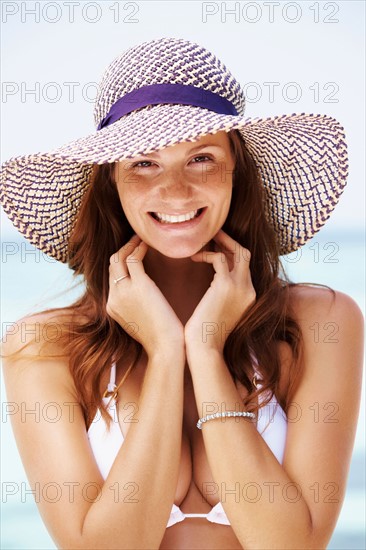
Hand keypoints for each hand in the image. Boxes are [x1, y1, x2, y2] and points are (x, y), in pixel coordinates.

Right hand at [107, 234, 183, 357]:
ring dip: (130, 245)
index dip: (120, 263)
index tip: (131, 254)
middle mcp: (113, 297)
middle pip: (112, 265)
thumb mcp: (138, 321)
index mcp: (111, 307)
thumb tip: (140, 295)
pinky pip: (134, 258)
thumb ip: (133, 306)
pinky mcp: (139, 285)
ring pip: (119, 258)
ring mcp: (123, 291)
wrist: (164, 347)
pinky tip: (148, 244)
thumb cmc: (158, 337)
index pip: (111, 278)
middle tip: (135, 241)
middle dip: (122, 251)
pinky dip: (139, 248)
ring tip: (141, 239)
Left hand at [184, 230, 255, 353]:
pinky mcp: (226, 285)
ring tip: (204, 239)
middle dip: (231, 242)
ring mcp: (240, 287)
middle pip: (246, 255)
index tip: (217, 247)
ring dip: (221, 242)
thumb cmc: (206, 334)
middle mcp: (249, 290)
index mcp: (249, 297)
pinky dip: (206, 254)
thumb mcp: (220, 312)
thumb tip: (212, 285)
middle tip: (215, 234)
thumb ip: (222, 297)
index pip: (245, 267)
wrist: (205, 348)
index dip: (232, 254)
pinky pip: (219, 258)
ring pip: (239, 252)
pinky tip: (193, 258)